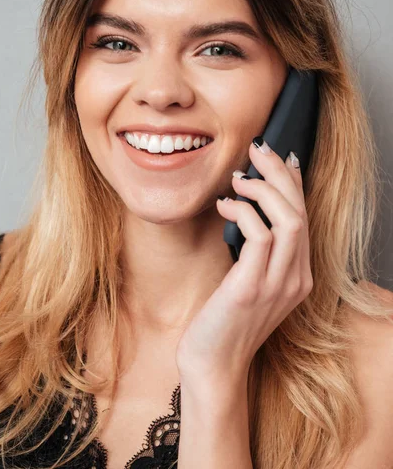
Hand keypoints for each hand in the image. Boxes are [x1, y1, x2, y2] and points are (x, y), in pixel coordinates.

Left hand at [175, 140, 312, 387]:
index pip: (305, 217)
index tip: (279, 157)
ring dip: (263, 190)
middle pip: (300, 212)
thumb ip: (257, 252)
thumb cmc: (224, 321)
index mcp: (298, 276)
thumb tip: (249, 208)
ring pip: (289, 220)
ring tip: (238, 178)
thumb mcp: (248, 281)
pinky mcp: (252, 289)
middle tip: (257, 151)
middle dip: (280, 174)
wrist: (213, 366)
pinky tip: (224, 205)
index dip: (294, 183)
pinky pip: (260, 237)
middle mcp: (296, 279)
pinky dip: (243, 212)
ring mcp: (278, 285)